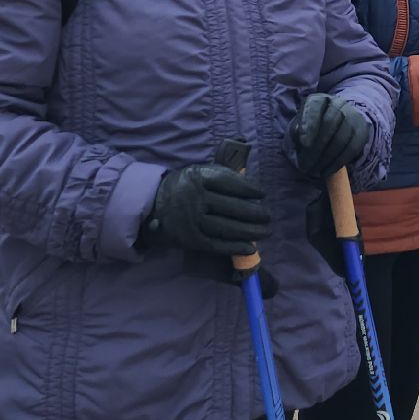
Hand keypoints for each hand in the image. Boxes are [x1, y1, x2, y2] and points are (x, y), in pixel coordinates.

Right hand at [142, 162, 269, 254]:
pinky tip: (250, 247)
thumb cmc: (183, 187)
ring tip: (265, 231)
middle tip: (268, 216)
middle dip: (255, 213)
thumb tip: (249, 172)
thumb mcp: (197, 172)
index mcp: (197, 177)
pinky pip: (216, 244)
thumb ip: (222, 171)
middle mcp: (194, 198)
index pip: (229, 182)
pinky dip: (235, 247)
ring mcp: (192, 220)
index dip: (249, 188)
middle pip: (232, 207)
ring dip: (250, 232)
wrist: (150, 206)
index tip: (262, 193)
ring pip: (227, 227)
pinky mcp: (190, 239)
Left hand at [288, 92, 371, 176]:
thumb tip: (301, 137)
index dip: (309, 124)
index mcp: (319, 100)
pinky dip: (338, 162)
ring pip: (341, 138)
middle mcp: (338, 103)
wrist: (339, 123)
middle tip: (305, 167)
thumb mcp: (300, 126)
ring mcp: (353, 116)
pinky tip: (327, 171)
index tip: (304, 144)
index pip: (314, 107)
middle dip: (316, 148)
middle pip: (329, 124)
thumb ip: (296, 131)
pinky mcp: (362, 131)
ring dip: (326, 158)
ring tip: (315, 171)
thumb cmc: (313, 128)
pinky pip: (352, 148)